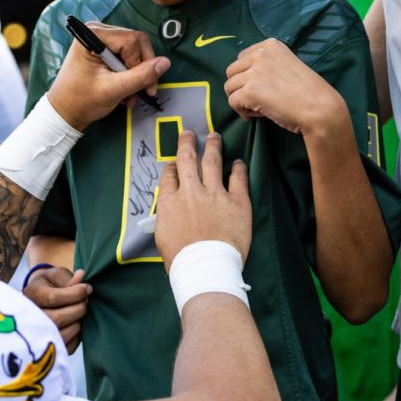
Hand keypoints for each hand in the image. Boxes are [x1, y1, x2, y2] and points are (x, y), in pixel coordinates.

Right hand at [24, 266, 90, 352]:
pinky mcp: (47, 348)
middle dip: (77, 309)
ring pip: (62, 335)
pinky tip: (76, 323)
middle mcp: (29, 316)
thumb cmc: (51, 285)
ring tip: (80, 313)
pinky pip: (67, 347)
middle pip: (56, 319)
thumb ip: (68, 278)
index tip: (87, 289)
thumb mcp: (57, 276)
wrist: (41, 301)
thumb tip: (81, 277)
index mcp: (31, 294)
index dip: (75, 294)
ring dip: (78, 323)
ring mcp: (36, 334)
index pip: (52, 298)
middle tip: (85, 302)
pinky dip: (77, 336)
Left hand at [48, 23, 169, 130]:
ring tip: (131, 95)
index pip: (133, 40)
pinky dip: (131, 75)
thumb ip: (140, 76)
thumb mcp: (114, 90)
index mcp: (94, 35)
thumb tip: (165, 63)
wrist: (65, 112)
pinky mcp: (105, 50)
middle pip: (137, 43)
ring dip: (137, 75)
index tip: (144, 86)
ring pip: (135, 51)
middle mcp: (98, 31)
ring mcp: (102, 40)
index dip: (142, 63)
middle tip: (145, 91)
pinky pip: (128, 56)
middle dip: (142, 69)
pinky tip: (126, 90)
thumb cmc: (81, 100)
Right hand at [155, 131, 250, 270]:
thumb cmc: (181, 259)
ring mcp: (215, 194)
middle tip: (189, 133)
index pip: (170, 175)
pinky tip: (238, 162)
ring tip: (214, 136)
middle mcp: (191, 191)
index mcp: (170, 200)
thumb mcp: (162, 236)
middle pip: (187, 159)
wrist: (205, 267)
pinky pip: (238, 178)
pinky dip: (238, 168)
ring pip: (212, 161)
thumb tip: (169, 211)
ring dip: (213, 146)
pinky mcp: (237, 201)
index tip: (174, 163)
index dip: (172, 166)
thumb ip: (166, 217)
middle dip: (187, 143)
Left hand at [224, 38, 347, 136]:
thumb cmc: (308, 91)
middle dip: (240, 87)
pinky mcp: (250, 91)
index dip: (248, 75)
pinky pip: (233, 102)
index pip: (242, 58)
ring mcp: (254, 72)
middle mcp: (260, 54)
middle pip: (231, 71)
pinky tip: (258, 115)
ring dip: (240, 99)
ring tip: (258, 108)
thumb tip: (245, 76)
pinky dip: (242, 112)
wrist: (319, 108)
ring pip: (229, 87)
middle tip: (258, 100)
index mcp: (270, 45)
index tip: (263, 87)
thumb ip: (268, 65)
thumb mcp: (288, 65)